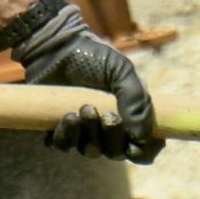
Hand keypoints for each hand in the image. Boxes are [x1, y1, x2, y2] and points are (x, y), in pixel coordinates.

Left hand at [0, 0, 160, 164]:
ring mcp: (82, 130)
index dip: (143, 152)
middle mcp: (106, 129)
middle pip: (115, 153)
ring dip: (90, 135)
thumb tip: (140, 136)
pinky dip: (67, 135)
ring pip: (90, 151)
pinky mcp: (57, 128)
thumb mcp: (122, 71)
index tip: (136, 146)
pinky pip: (63, 145)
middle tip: (107, 115)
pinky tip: (68, 115)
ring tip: (85, 109)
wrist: (56, 45)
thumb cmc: (93, 56)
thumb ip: (136, 100)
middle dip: (113, 138)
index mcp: (129, 116)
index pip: (142, 149)